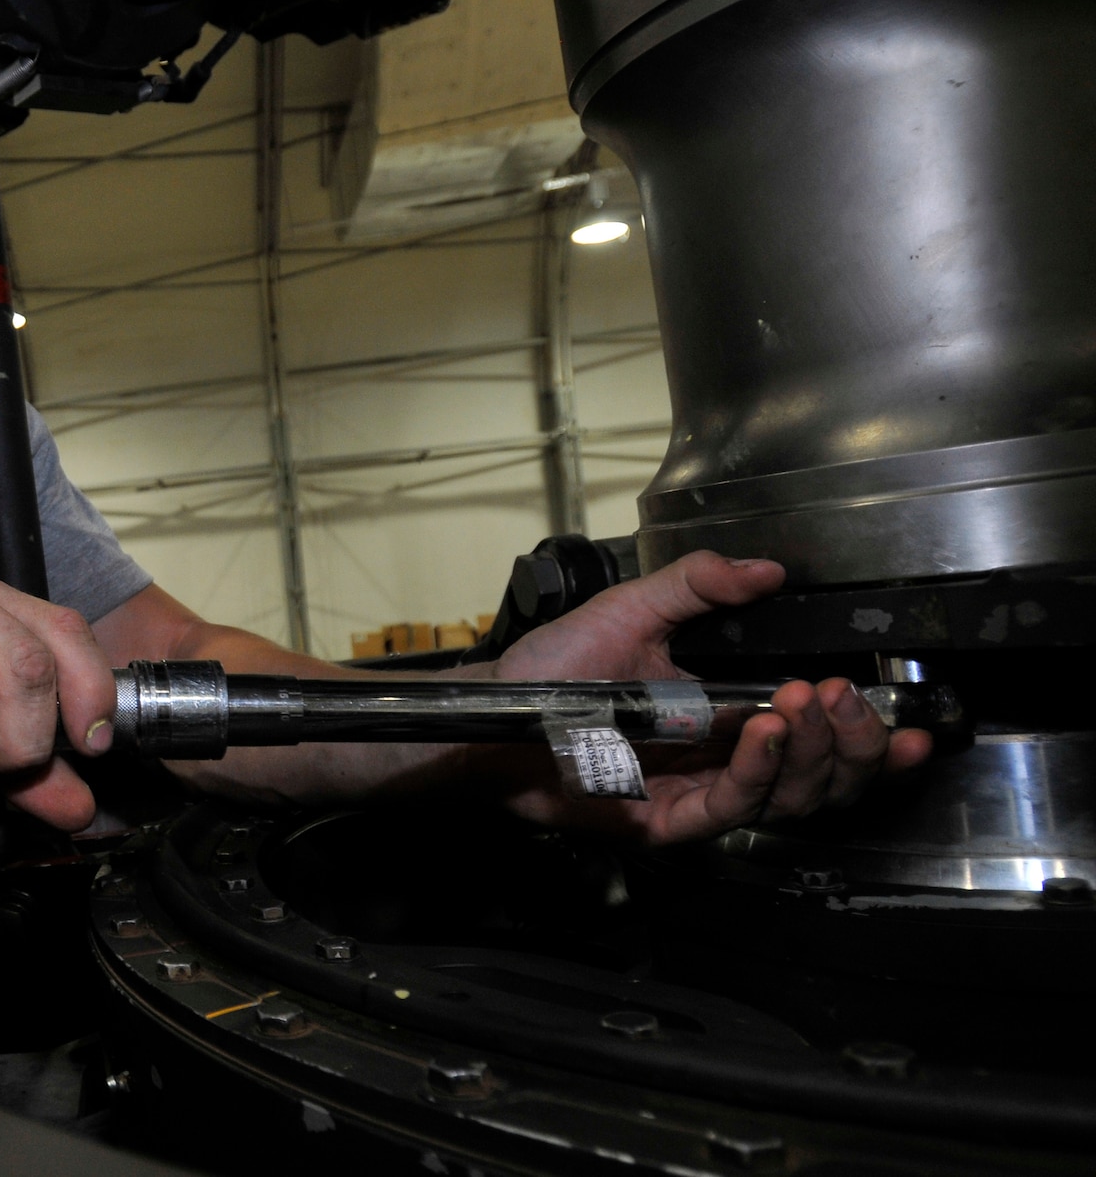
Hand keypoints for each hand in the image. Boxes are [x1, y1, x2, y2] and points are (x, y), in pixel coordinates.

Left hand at [494, 550, 932, 843]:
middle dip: (853, 742)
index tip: (894, 709)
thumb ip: (700, 585)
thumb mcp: (635, 607)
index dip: (867, 730)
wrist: (497, 707)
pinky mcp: (669, 821)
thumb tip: (767, 569)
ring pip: (790, 797)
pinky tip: (768, 730)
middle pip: (823, 777)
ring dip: (813, 751)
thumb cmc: (554, 666)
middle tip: (848, 700)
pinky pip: (733, 805)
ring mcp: (699, 794)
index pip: (819, 736)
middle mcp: (725, 762)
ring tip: (810, 704)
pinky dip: (759, 769)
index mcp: (730, 715)